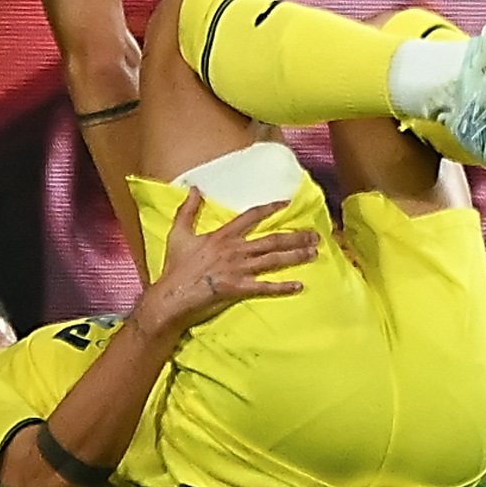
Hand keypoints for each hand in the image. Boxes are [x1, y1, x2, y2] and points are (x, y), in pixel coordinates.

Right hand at [133, 200, 316, 340]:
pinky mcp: (238, 289)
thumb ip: (187, 211)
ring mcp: (238, 269)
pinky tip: (299, 285)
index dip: (270, 209)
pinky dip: (283, 286)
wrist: (169, 298)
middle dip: (296, 237)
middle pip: (272, 240)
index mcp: (223, 236)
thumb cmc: (174, 268)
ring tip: (314, 253)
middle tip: (315, 236)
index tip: (287, 205)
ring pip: (273, 260)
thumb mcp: (178, 235)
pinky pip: (265, 287)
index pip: (251, 217)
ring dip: (296, 256)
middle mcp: (235, 250)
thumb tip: (193, 188)